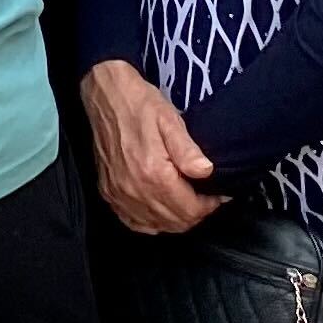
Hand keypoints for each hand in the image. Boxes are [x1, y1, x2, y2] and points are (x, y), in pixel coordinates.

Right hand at [84, 60, 222, 235]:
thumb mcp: (170, 120)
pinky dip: (151, 222)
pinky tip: (159, 209)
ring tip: (185, 202)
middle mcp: (134, 190)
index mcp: (153, 174)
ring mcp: (119, 195)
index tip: (217, 194)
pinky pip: (134, 222)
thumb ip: (188, 150)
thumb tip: (207, 173)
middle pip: (175, 223)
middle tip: (204, 197)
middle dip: (195, 214)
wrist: (106, 95)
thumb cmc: (140, 105)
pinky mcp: (108, 193)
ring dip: (175, 220)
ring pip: (156, 226)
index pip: (190, 210)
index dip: (209, 206)